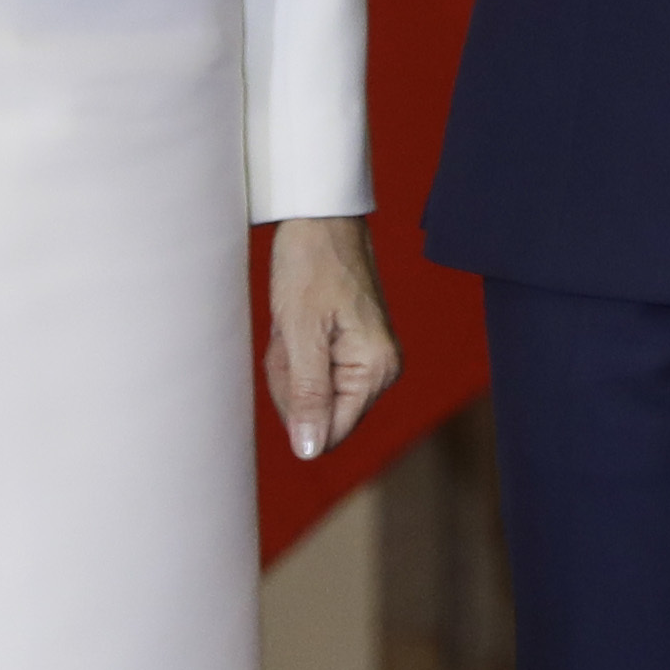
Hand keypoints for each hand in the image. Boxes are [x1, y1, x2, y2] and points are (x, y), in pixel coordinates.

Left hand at [266, 215, 402, 462]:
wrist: (319, 219)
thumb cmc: (311, 266)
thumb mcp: (300, 333)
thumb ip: (307, 395)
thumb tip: (309, 451)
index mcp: (376, 369)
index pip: (330, 432)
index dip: (295, 410)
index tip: (289, 364)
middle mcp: (380, 370)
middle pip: (318, 415)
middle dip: (290, 382)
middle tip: (288, 337)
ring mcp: (366, 359)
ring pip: (309, 394)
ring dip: (288, 365)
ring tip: (291, 324)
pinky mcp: (351, 347)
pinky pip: (311, 372)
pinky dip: (294, 353)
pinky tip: (295, 324)